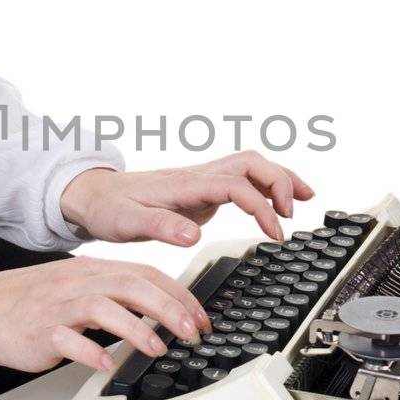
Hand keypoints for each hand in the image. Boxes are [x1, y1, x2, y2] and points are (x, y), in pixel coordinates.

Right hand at [0, 257, 215, 374]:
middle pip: (131, 285)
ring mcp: (58, 307)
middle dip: (169, 308)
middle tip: (192, 332)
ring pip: (104, 307)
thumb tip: (155, 307)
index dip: (178, 294)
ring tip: (158, 348)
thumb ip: (111, 293)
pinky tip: (106, 364)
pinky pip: (68, 340)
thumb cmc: (27, 302)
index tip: (201, 316)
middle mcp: (77, 284)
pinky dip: (90, 351)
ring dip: (137, 329)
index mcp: (90, 271)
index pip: (144, 273)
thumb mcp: (74, 287)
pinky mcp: (40, 332)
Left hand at [59, 153, 316, 246]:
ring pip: (251, 166)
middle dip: (281, 183)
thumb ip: (160, 227)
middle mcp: (198, 177)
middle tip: (295, 212)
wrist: (93, 196)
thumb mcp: (127, 223)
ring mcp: (202, 180)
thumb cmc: (109, 209)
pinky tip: (278, 203)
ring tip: (306, 199)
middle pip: (252, 164)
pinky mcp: (202, 189)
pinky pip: (243, 179)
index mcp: (184, 185)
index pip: (235, 185)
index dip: (261, 205)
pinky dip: (266, 187)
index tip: (275, 231)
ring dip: (280, 179)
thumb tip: (192, 235)